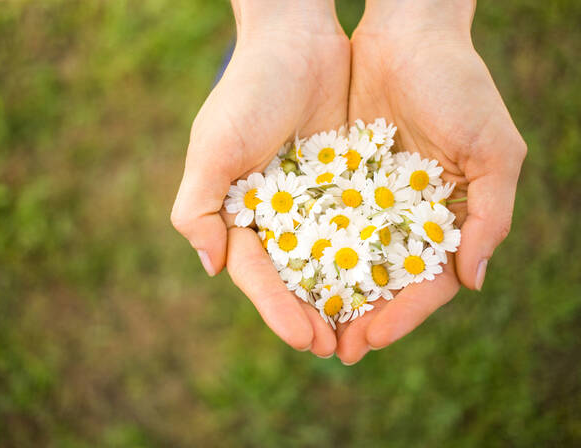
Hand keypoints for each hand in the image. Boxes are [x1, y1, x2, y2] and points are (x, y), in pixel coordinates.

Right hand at [171, 0, 349, 355]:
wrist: (297, 40)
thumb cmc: (248, 91)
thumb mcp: (212, 147)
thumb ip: (197, 208)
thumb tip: (212, 267)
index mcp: (240, 213)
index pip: (259, 273)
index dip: (279, 309)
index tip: (306, 339)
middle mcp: (278, 213)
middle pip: (297, 276)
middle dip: (315, 314)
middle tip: (339, 350)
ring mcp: (314, 200)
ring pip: (332, 258)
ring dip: (347, 296)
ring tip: (368, 331)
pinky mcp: (349, 181)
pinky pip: (363, 225)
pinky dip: (374, 254)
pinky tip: (392, 281)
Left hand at [336, 0, 526, 363]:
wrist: (406, 35)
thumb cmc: (459, 86)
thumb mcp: (493, 149)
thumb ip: (490, 216)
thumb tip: (473, 282)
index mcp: (449, 217)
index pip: (427, 281)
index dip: (402, 314)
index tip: (370, 339)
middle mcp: (409, 216)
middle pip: (384, 280)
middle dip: (361, 315)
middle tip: (333, 350)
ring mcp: (373, 199)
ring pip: (351, 259)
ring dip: (332, 294)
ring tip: (309, 326)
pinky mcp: (340, 177)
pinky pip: (324, 221)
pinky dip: (311, 250)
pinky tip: (292, 275)